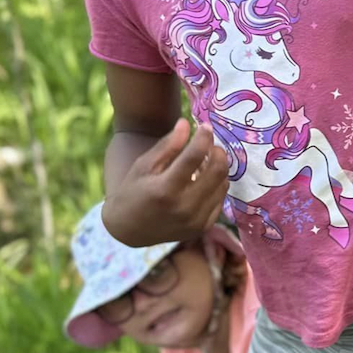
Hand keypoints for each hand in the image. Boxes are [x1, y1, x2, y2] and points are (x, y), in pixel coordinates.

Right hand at [103, 119, 229, 246]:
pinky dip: (217, 185)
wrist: (129, 230)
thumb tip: (186, 123)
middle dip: (217, 151)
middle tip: (209, 145)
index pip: (195, 156)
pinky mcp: (203, 228)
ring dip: (218, 167)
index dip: (203, 137)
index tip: (205, 126)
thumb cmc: (133, 192)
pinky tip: (204, 180)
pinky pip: (221, 199)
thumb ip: (167, 145)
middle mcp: (184, 207)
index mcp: (165, 189)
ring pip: (223, 183)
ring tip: (204, 162)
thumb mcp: (144, 165)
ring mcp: (195, 221)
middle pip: (217, 170)